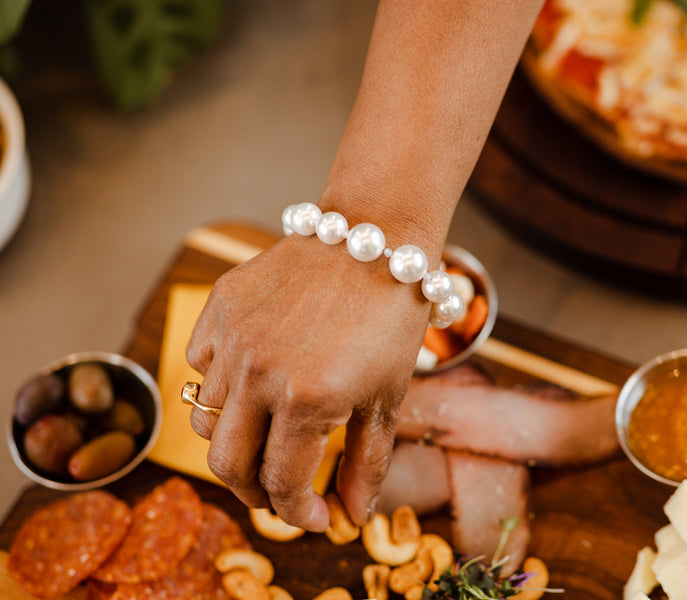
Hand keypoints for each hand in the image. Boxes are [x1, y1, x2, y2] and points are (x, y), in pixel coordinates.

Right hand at [186, 234, 428, 530]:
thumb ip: (365, 464)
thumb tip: (350, 517)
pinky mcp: (221, 307)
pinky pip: (201, 366)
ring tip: (266, 438)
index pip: (280, 483)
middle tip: (279, 492)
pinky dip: (219, 386)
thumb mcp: (388, 397)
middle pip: (226, 464)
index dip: (296, 513)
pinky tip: (252, 381)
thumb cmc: (390, 318)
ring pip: (206, 418)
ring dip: (234, 441)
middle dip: (254, 492)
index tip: (313, 516)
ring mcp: (234, 338)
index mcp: (308, 400)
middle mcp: (260, 373)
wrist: (374, 237)